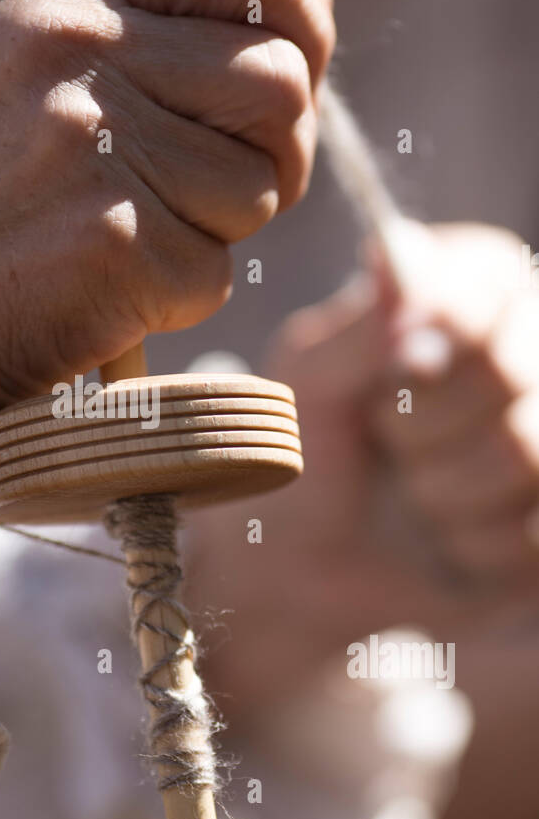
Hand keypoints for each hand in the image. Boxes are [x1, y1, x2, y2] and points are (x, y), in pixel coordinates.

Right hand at [0, 0, 333, 483]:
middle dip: (266, 155)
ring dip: (214, 233)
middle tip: (192, 198)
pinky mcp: (111, 241)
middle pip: (281, 83)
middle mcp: (76, 46)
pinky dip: (172, 300)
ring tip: (117, 243)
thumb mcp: (23, 71)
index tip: (271, 86)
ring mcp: (92, 141)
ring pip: (262, 185)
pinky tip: (95, 296)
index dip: (300, 21)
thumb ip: (152, 26)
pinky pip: (216, 272)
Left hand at [191, 221, 538, 705]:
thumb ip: (358, 326)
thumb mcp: (306, 384)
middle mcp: (525, 357)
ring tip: (412, 493)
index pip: (494, 279)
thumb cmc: (302, 454)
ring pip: (527, 449)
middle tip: (386, 441)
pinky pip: (534, 528)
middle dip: (421, 424)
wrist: (302, 567)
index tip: (398, 365)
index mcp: (468, 298)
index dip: (443, 328)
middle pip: (511, 368)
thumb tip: (394, 252)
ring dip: (442, 490)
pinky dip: (473, 544)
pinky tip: (448, 539)